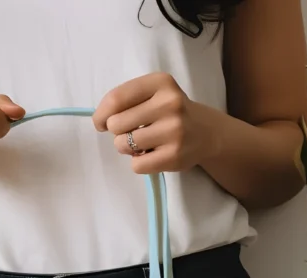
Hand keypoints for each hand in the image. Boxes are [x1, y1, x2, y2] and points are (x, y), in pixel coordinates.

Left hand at [93, 73, 216, 173]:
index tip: (100, 122)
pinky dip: (138, 163)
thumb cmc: (170, 112)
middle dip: (117, 131)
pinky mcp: (174, 156)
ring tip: (142, 143)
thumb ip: (127, 100)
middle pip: (116, 124)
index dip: (101, 114)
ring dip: (126, 148)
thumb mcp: (154, 93)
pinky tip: (151, 155)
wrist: (206, 133)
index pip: (116, 98)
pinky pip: (136, 165)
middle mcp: (169, 103)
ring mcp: (173, 131)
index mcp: (160, 83)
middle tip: (131, 131)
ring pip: (123, 145)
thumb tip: (100, 120)